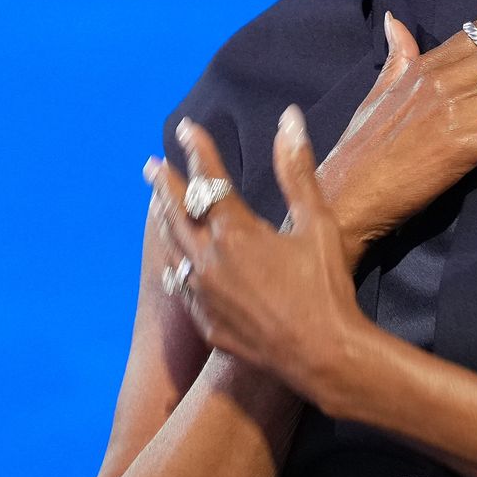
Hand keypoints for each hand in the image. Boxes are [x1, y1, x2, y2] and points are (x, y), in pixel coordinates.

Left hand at [144, 108, 363, 400]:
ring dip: (164, 221)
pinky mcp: (206, 322)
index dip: (197, 149)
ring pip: (173, 248)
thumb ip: (297, 170)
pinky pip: (180, 286)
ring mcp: (203, 294)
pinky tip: (174, 264)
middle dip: (164, 183)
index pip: (209, 178)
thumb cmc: (326, 287)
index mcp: (236, 232)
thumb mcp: (317, 223)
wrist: (322, 356)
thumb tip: (289, 120)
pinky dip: (175, 266)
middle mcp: (209, 260)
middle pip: (177, 211)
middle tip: (151, 165)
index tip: (186, 129)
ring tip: (157, 205)